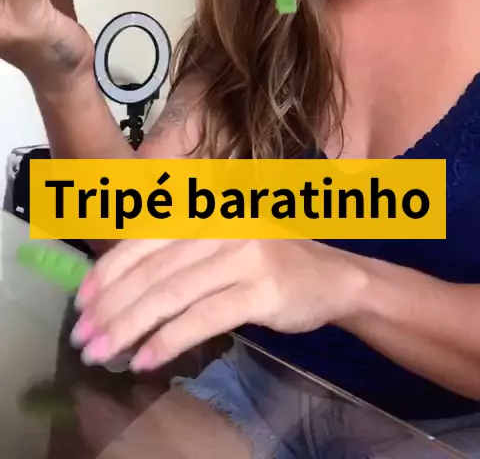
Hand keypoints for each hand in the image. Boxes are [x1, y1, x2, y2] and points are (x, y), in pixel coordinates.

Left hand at [70, 239, 367, 371]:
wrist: (332, 277)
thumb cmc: (266, 261)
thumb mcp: (219, 242)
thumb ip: (176, 254)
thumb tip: (115, 284)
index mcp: (206, 211)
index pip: (145, 238)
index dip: (109, 270)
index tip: (81, 301)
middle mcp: (221, 225)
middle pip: (153, 269)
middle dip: (111, 306)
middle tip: (82, 337)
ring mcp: (243, 255)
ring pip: (172, 294)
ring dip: (130, 327)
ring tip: (102, 352)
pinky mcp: (260, 290)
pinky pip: (202, 318)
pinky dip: (168, 340)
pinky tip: (145, 359)